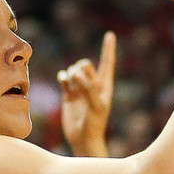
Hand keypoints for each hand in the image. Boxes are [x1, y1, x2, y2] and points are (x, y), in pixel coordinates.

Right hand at [60, 31, 115, 157]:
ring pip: (74, 70)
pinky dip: (63, 78)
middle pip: (86, 64)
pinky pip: (64, 78)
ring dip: (71, 74)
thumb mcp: (96, 106)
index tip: (110, 34)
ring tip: (72, 86)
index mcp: (105, 85)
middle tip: (79, 82)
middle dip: (80, 69)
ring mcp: (80, 89)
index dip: (108, 48)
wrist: (83, 138)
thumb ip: (89, 88)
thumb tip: (77, 74)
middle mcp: (93, 84)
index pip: (107, 62)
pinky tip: (64, 82)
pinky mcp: (69, 94)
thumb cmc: (94, 124)